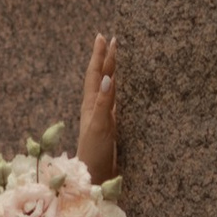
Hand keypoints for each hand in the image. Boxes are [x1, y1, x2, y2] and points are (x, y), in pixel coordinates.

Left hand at [76, 33, 117, 182]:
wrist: (94, 179)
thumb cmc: (94, 154)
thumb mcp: (99, 126)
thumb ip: (103, 102)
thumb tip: (106, 76)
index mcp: (90, 104)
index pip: (95, 74)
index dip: (99, 55)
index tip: (103, 36)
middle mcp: (96, 107)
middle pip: (100, 77)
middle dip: (105, 59)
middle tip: (112, 40)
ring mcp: (103, 117)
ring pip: (108, 88)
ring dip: (112, 72)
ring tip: (118, 59)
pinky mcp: (112, 128)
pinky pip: (117, 102)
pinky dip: (120, 90)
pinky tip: (126, 90)